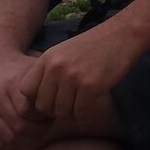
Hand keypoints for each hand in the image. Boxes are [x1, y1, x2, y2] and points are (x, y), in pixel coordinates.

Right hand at [0, 51, 51, 149]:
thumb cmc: (22, 68)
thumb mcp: (37, 68)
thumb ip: (49, 85)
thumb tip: (62, 106)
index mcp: (11, 83)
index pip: (26, 111)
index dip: (41, 118)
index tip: (48, 114)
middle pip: (18, 128)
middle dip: (37, 132)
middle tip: (45, 126)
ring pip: (7, 139)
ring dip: (25, 142)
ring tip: (34, 132)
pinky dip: (9, 147)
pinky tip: (19, 138)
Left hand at [22, 19, 146, 125]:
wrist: (123, 34)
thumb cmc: (95, 45)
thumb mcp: (64, 52)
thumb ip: (49, 71)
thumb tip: (38, 102)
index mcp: (47, 58)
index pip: (26, 90)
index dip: (36, 99)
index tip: (50, 100)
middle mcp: (56, 68)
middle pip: (43, 106)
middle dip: (55, 109)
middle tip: (69, 104)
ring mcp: (73, 78)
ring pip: (61, 112)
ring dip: (71, 113)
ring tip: (81, 102)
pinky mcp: (91, 87)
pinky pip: (79, 113)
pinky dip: (84, 115)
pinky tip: (91, 104)